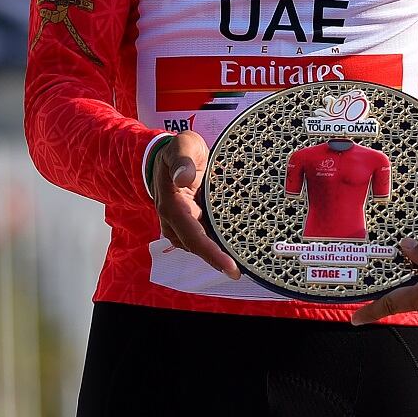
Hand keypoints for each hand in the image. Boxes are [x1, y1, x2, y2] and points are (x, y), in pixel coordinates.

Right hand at [151, 131, 237, 277]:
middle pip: (199, 248)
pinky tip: (238, 250)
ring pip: (202, 247)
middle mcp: (175, 220)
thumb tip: (183, 178)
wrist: (171, 155)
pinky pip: (205, 239)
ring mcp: (182, 225)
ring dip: (221, 256)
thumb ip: (183, 160)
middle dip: (221, 261)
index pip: (193, 236)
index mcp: (173, 205)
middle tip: (245, 271)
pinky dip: (219, 246)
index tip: (230, 266)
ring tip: (246, 264)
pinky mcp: (191, 224)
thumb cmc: (180, 150)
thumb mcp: (183, 146)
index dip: (212, 254)